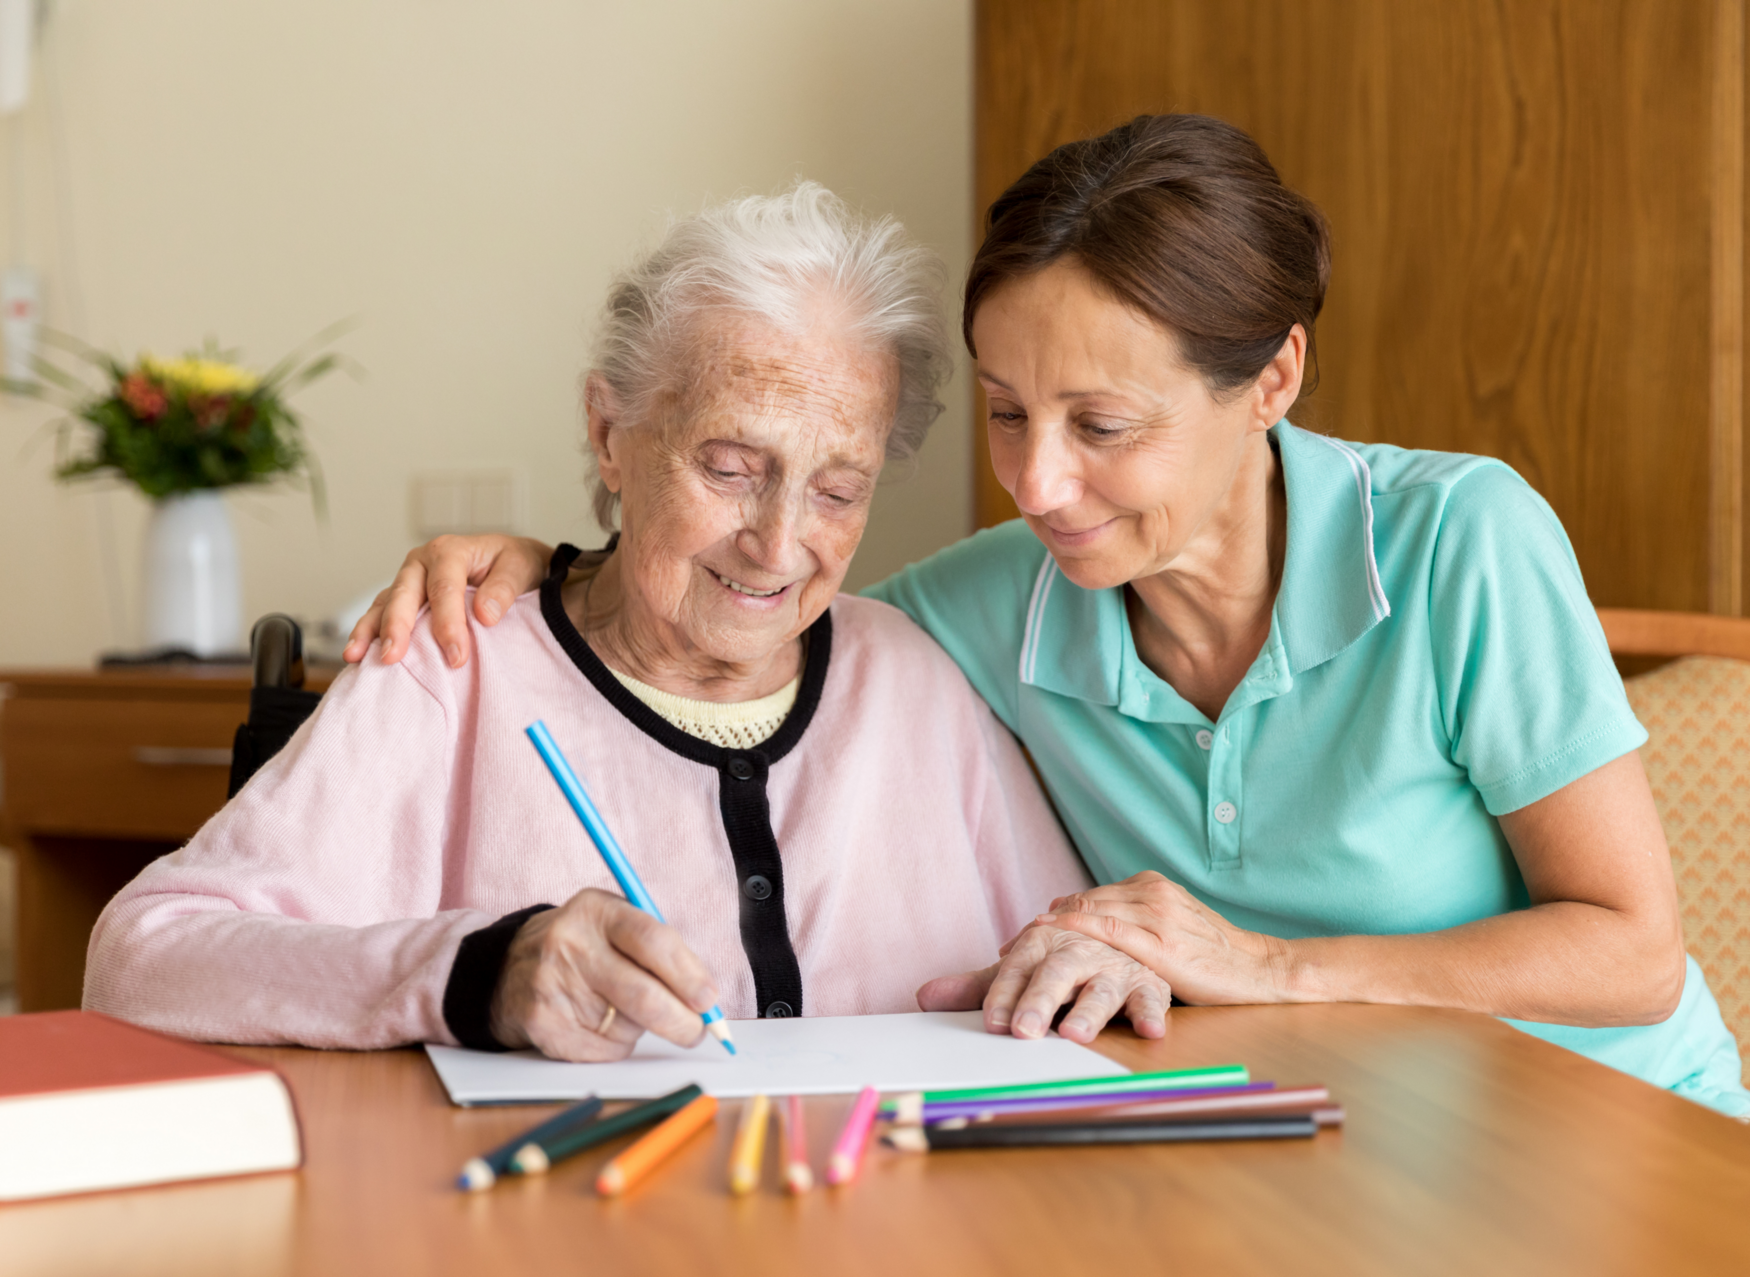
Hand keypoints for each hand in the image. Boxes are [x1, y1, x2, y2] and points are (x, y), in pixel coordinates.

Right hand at [343, 534, 552, 667]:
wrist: (509, 562)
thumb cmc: (513, 564)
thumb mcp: (520, 567)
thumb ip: (504, 588)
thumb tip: (485, 615)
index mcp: (450, 551)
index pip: (445, 589)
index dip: (448, 624)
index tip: (456, 657)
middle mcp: (422, 563)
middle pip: (405, 594)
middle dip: (397, 627)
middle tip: (393, 658)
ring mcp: (408, 580)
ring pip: (384, 604)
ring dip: (370, 631)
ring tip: (356, 657)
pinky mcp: (402, 598)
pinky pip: (380, 615)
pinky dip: (367, 634)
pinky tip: (356, 655)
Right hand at [488, 888, 723, 1061]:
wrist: (508, 968)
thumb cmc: (584, 946)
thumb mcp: (614, 925)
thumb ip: (660, 950)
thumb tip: (706, 999)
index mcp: (597, 910)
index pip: (652, 940)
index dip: (687, 973)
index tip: (709, 998)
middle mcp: (570, 944)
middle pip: (642, 994)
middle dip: (680, 1020)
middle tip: (697, 1031)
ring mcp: (552, 985)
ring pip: (626, 1026)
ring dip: (642, 1027)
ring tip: (620, 1007)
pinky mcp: (543, 1024)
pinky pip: (603, 1049)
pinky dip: (616, 1044)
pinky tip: (597, 1023)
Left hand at [916, 926, 1169, 1044]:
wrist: (1122, 935)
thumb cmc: (1063, 965)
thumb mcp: (1022, 972)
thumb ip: (979, 987)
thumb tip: (922, 998)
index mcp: (1042, 944)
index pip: (1016, 969)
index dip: (1003, 996)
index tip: (993, 1023)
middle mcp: (1077, 951)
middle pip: (1056, 974)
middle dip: (1039, 1001)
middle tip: (1024, 1031)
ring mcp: (1113, 967)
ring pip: (1101, 987)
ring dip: (1090, 1011)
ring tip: (1075, 1033)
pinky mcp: (1147, 982)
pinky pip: (1152, 997)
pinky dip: (1152, 1012)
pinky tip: (1150, 1031)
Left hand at [1037, 871, 1292, 1005]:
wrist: (1261, 968)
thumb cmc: (1213, 954)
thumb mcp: (1172, 925)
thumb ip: (1133, 919)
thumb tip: (1083, 921)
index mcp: (1151, 885)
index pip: (1089, 897)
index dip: (1053, 916)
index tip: (1022, 936)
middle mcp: (1151, 893)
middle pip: (1082, 904)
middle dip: (1043, 928)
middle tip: (1008, 950)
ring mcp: (1156, 916)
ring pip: (1090, 915)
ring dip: (1051, 935)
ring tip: (1018, 954)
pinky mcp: (1162, 944)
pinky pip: (1110, 934)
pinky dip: (1076, 934)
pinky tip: (1053, 945)